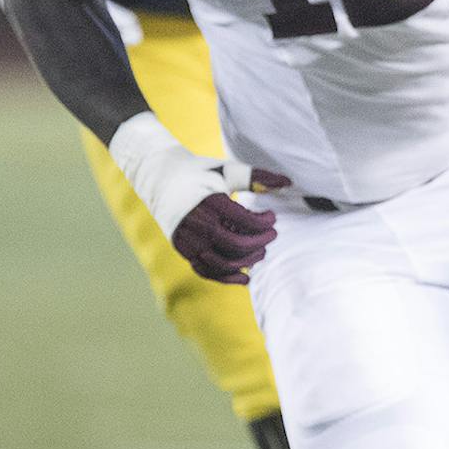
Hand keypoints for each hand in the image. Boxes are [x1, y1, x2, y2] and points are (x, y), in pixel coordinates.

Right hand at [107, 114, 289, 285]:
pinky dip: (225, 278)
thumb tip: (288, 182)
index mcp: (210, 201)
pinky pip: (204, 270)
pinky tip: (244, 278)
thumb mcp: (228, 170)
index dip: (265, 222)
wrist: (159, 175)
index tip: (272, 217)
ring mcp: (187, 238)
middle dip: (260, 243)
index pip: (246, 221)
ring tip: (261, 253)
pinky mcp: (181, 248)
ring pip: (221, 263)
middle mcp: (196, 223)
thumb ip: (258, 177)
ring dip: (246, 262)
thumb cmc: (200, 171)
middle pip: (236, 245)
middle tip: (271, 236)